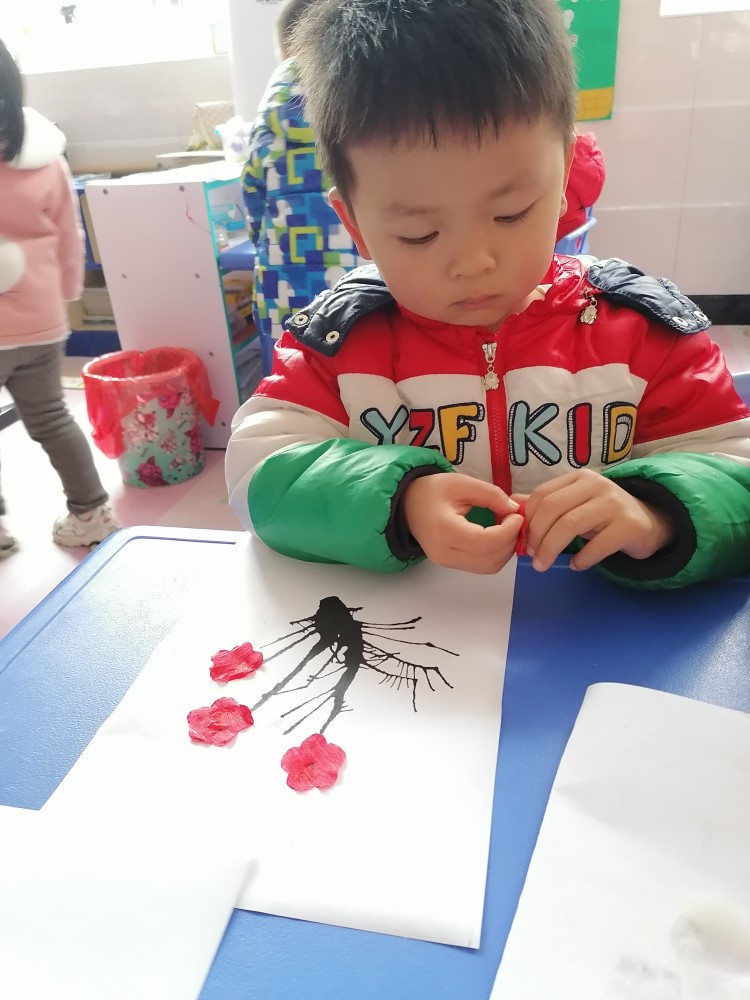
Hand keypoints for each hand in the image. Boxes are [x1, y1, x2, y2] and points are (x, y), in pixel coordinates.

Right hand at [403, 473, 521, 573]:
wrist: (407, 504)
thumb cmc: (432, 491)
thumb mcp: (462, 483)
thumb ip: (491, 494)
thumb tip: (514, 510)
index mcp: (444, 529)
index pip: (484, 542)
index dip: (508, 532)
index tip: (517, 515)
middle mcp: (444, 552)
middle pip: (489, 559)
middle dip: (510, 541)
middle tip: (515, 520)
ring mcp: (447, 562)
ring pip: (488, 567)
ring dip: (505, 550)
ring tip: (507, 528)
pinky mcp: (451, 565)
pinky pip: (482, 566)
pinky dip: (496, 554)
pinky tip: (498, 536)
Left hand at [519, 470, 673, 572]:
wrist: (649, 522)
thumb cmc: (604, 516)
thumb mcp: (574, 506)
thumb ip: (546, 505)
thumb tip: (513, 503)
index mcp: (579, 478)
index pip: (543, 495)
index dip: (528, 519)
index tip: (522, 540)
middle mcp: (597, 485)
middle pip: (553, 509)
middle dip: (536, 535)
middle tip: (532, 557)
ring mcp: (615, 503)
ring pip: (571, 524)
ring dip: (551, 549)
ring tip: (543, 565)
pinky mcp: (630, 525)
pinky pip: (598, 545)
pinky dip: (582, 559)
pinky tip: (576, 566)